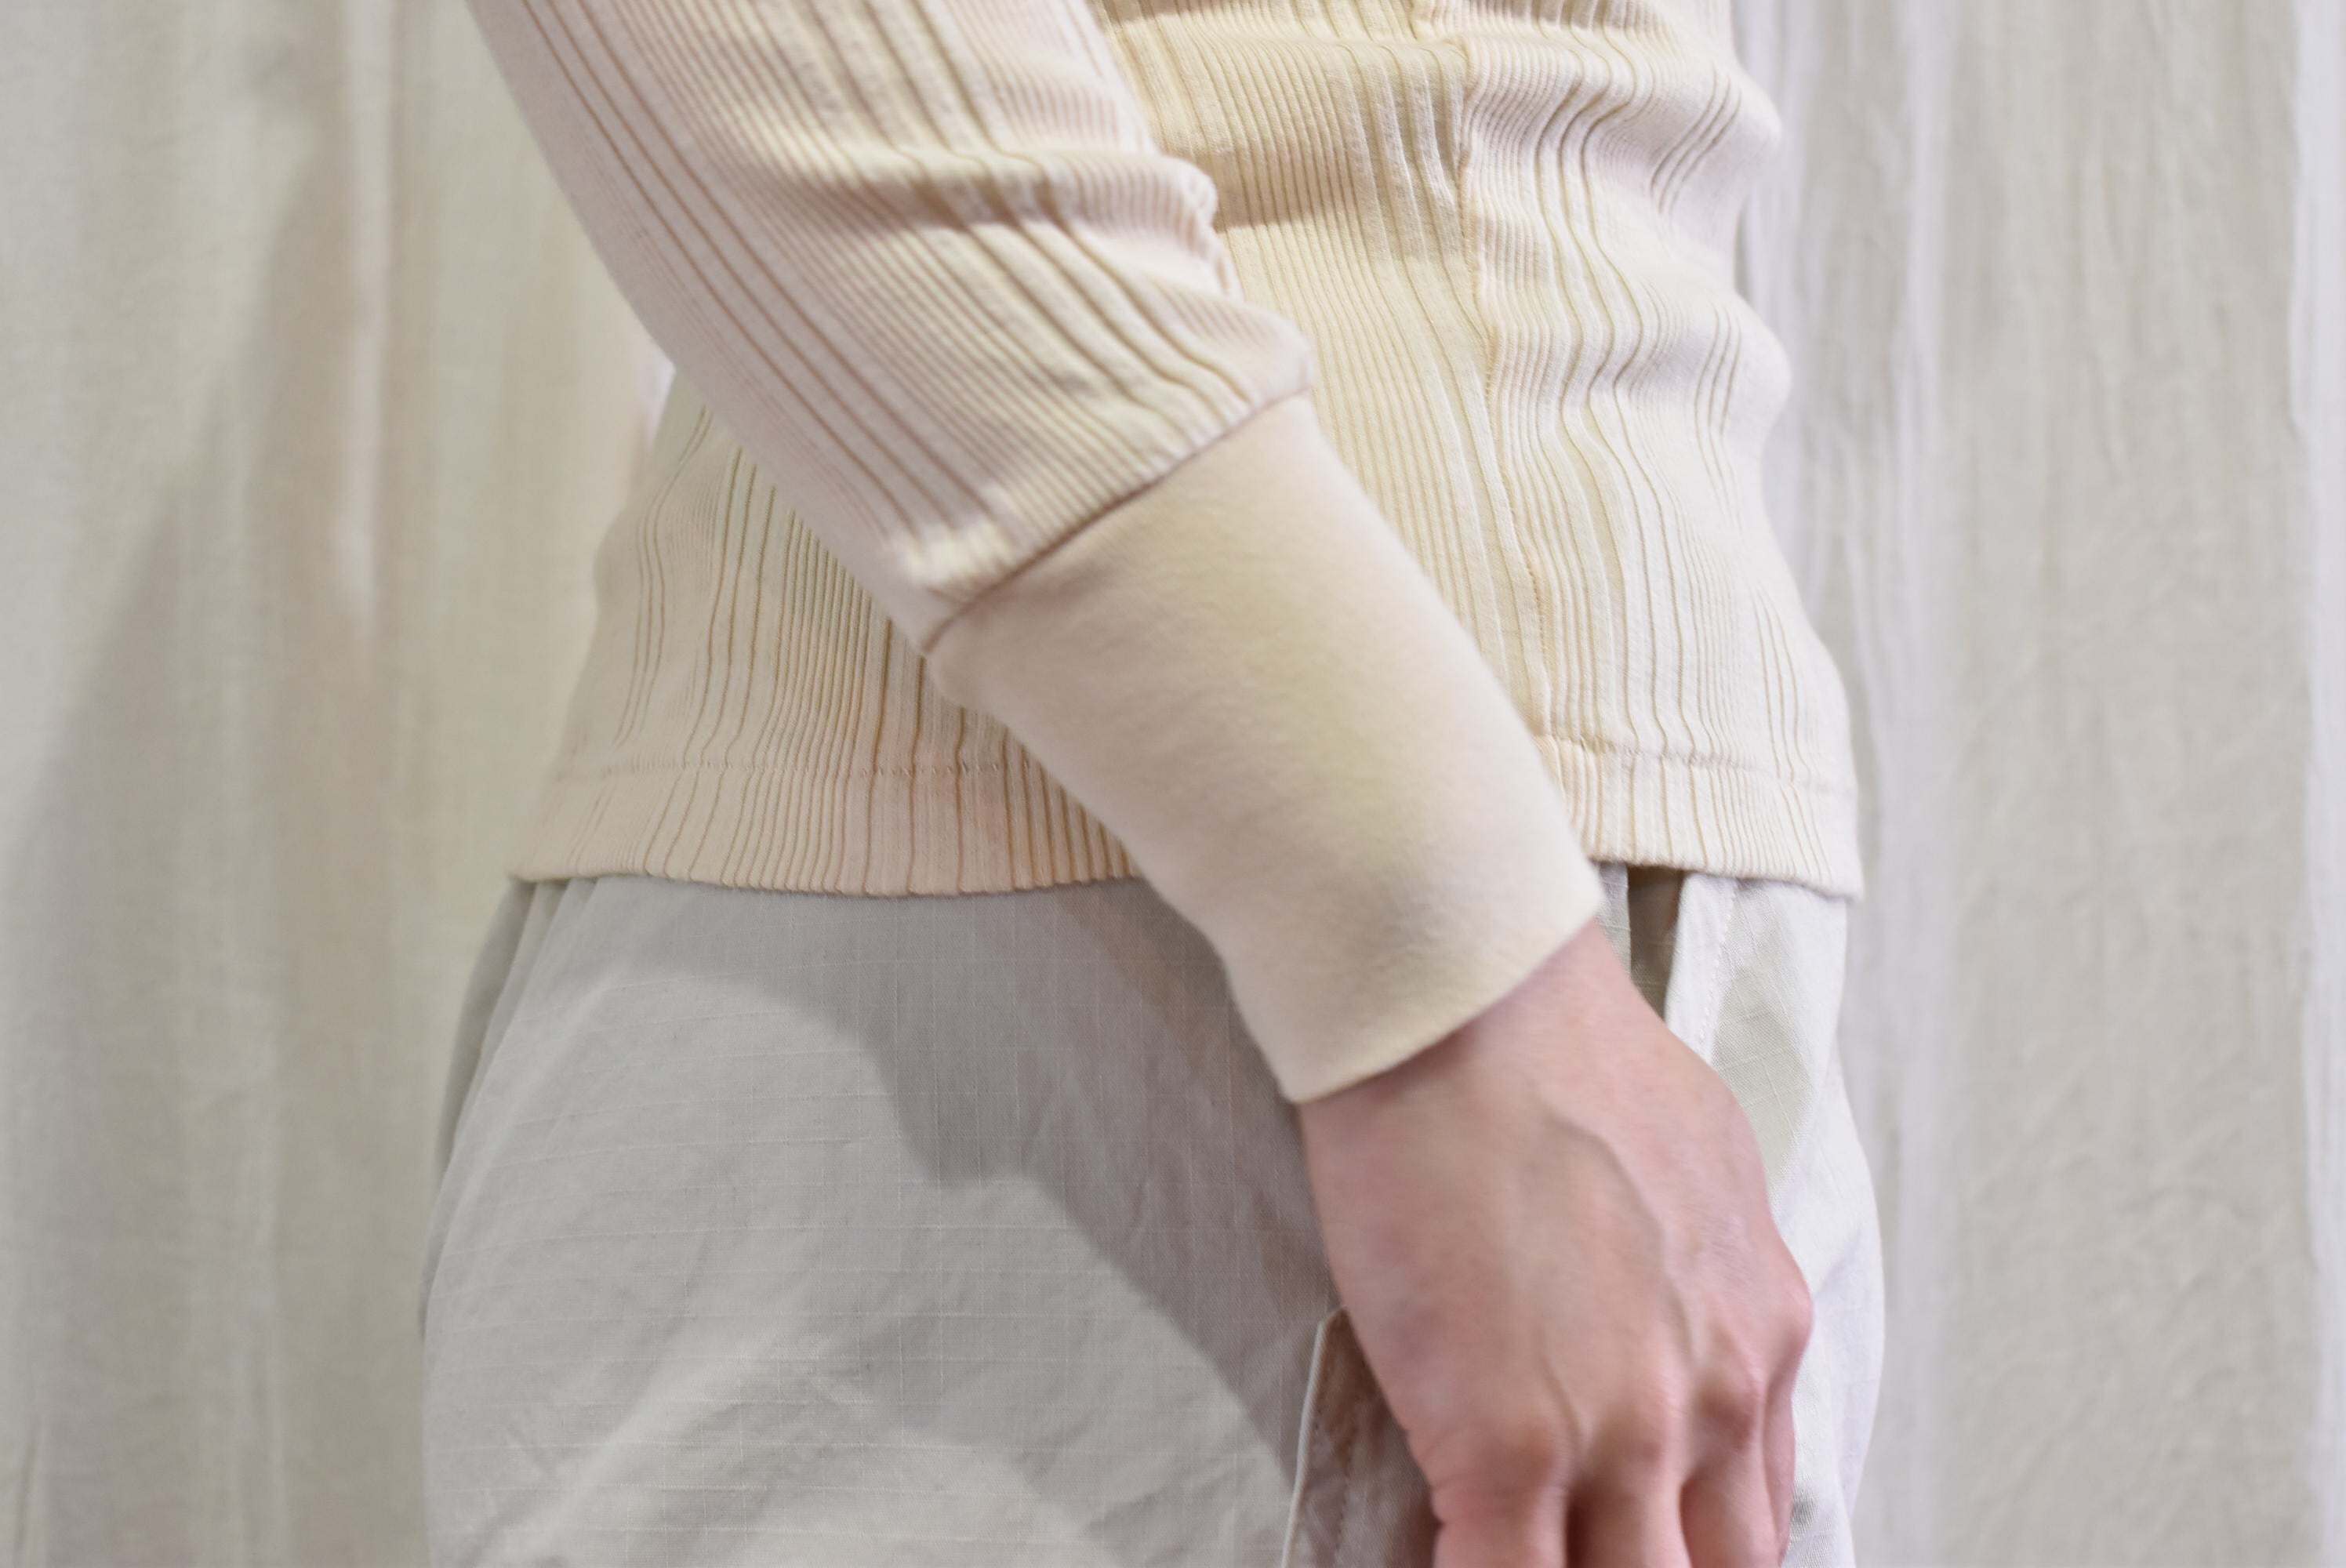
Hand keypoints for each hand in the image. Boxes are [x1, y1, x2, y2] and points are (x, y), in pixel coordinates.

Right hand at [1293, 914, 1810, 1567]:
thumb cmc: (1555, 1045)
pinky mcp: (1507, 1447)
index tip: (1634, 1546)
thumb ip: (1702, 1277)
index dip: (1687, 1552)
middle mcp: (1716, 1398)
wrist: (1465, 997)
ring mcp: (1620, 1434)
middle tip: (1581, 1549)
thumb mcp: (1697, 1161)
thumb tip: (1670, 1312)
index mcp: (1761, 1333)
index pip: (1757, 1519)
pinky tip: (1436, 1557)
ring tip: (1512, 1546)